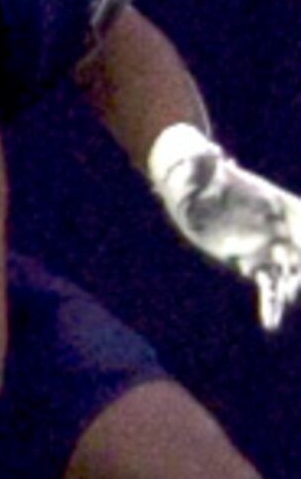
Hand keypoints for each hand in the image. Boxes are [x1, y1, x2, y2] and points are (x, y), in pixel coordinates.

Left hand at [152, 128, 300, 331]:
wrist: (189, 187)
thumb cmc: (199, 172)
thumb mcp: (204, 168)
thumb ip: (211, 166)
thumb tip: (212, 154)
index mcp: (277, 202)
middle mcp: (279, 227)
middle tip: (296, 284)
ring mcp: (268, 247)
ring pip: (289, 272)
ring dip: (290, 289)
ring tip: (286, 300)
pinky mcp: (251, 263)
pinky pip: (267, 286)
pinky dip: (271, 303)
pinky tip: (271, 324)